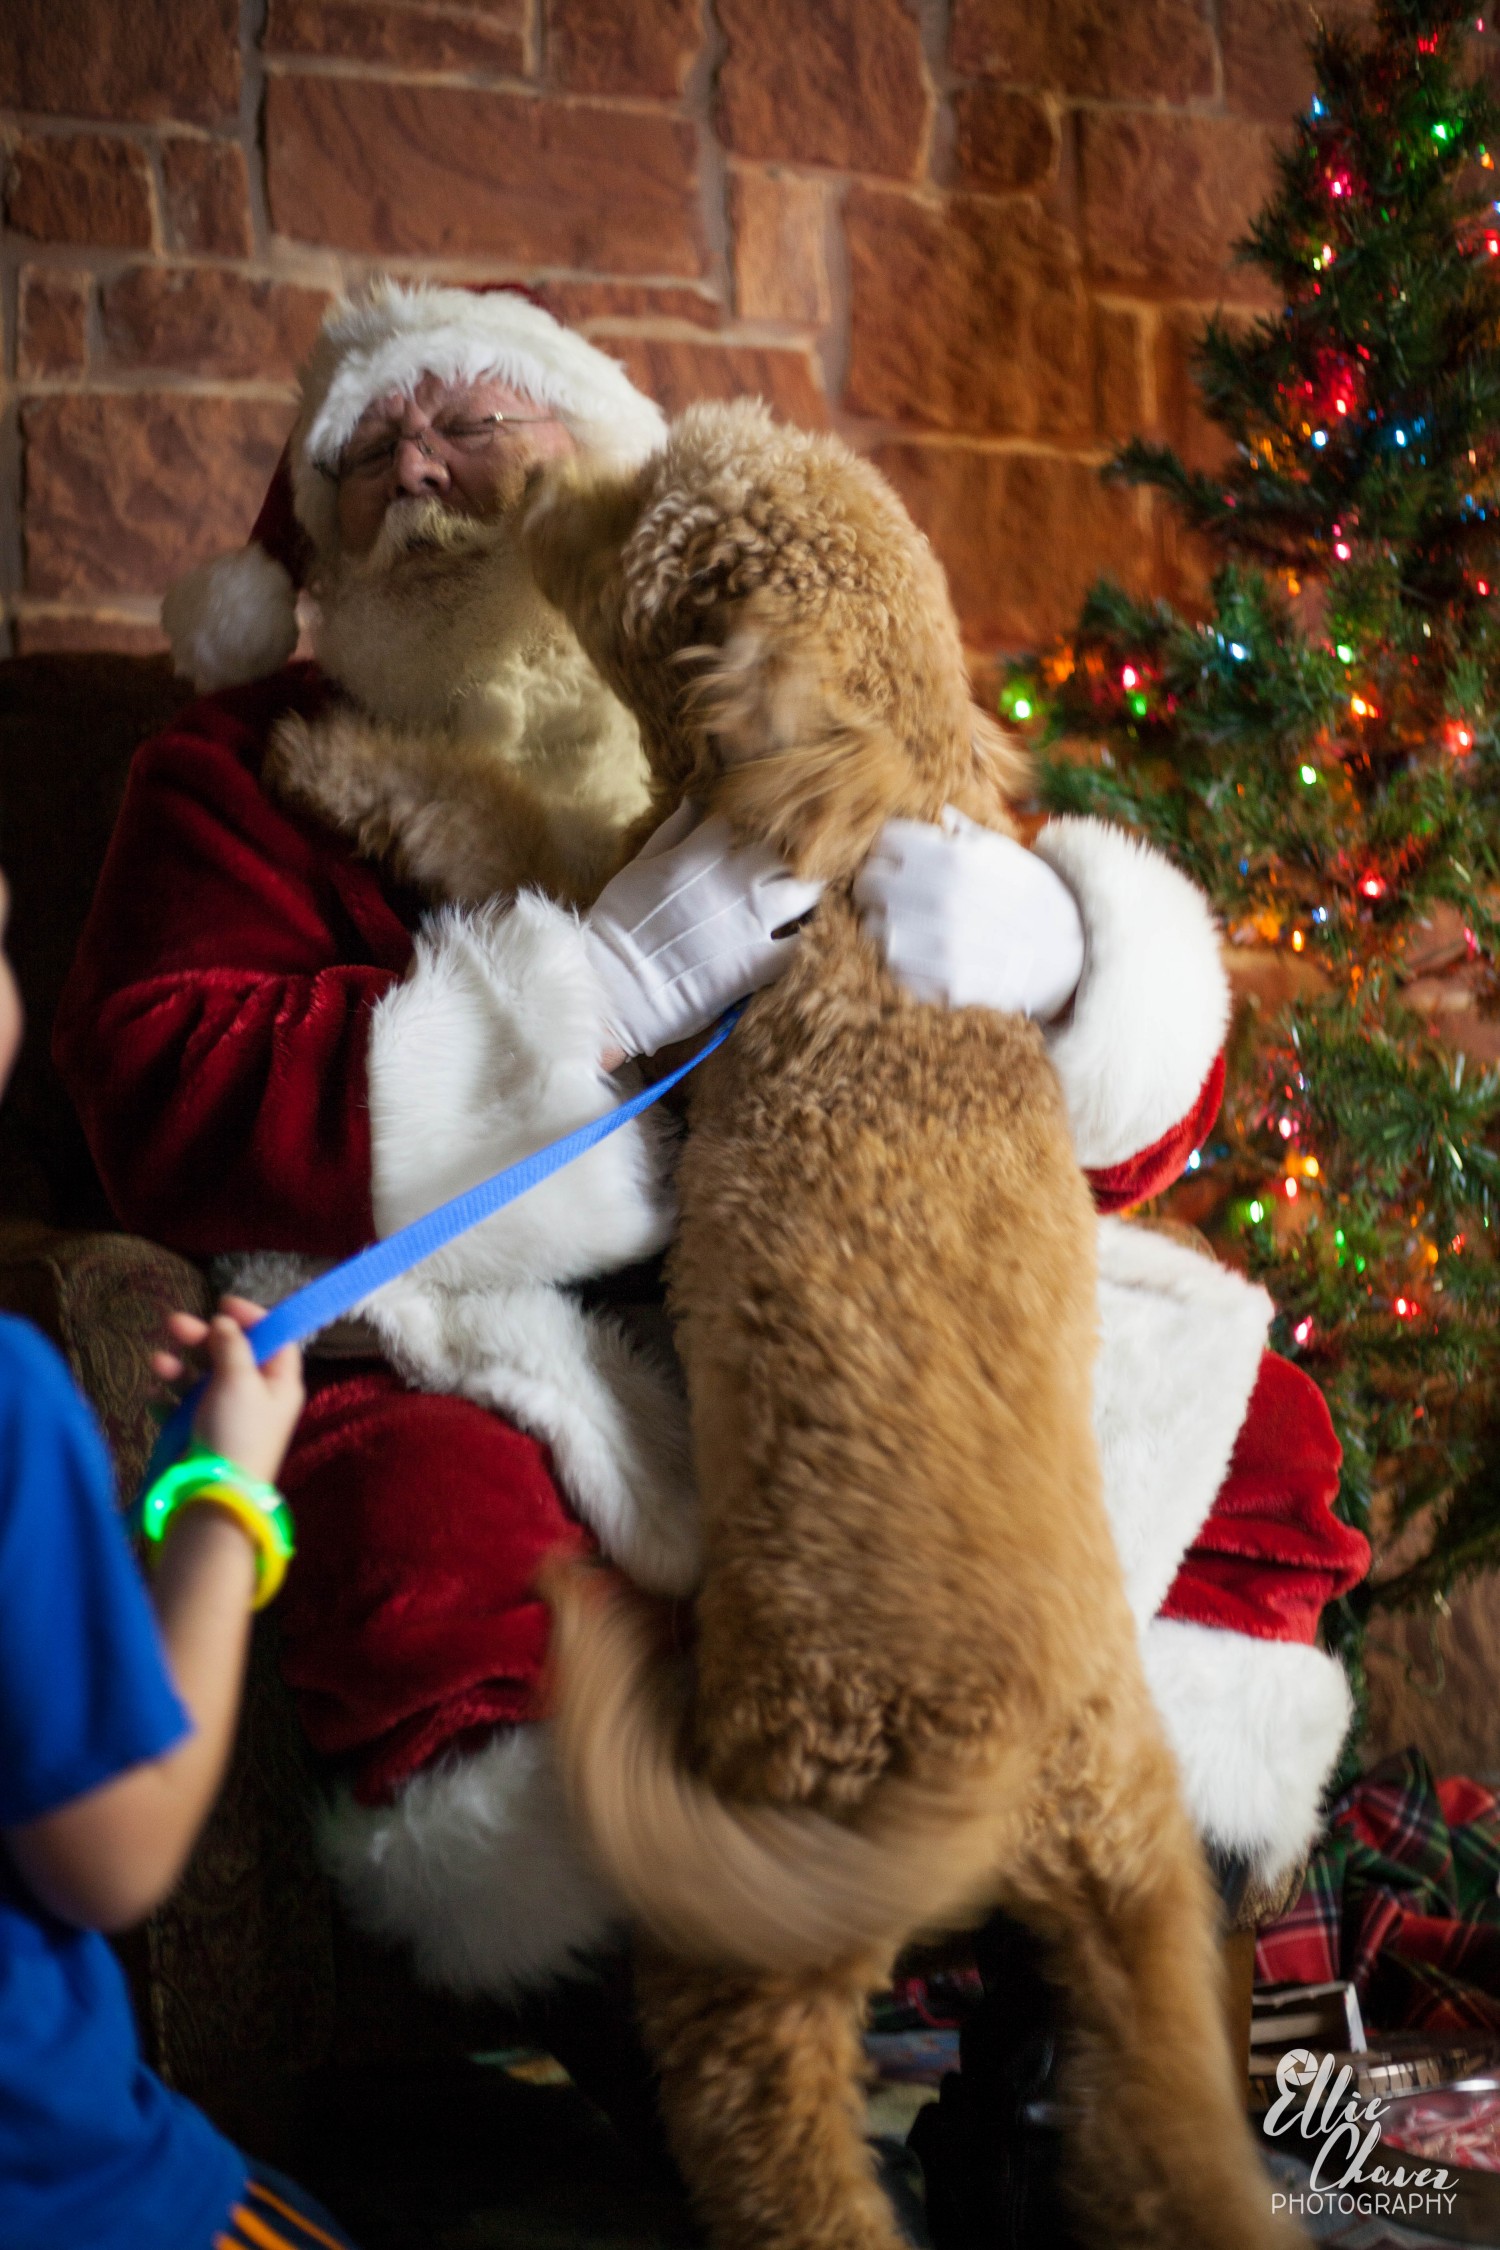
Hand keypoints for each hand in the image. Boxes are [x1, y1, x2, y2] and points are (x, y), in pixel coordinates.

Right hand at [152, 1295, 304, 1487]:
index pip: (275, 1339)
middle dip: (202, 1338)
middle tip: (173, 1323)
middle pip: (232, 1355)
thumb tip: (225, 1322)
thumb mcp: (239, 1379)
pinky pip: (184, 1409)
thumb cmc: (236, 1429)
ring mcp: (229, 1417)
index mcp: (280, 1383)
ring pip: (203, 1380)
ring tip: (158, 1363)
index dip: (252, 1318)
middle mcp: (258, 1398)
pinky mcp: (203, 1435)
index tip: (223, 1303)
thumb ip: (232, 1345)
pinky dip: (169, 1401)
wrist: (214, 1492)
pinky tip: (155, 1399)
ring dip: (179, 1368)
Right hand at [583, 802, 822, 1059]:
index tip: (772, 825)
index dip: (767, 819)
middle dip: (801, 850)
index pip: (755, 815)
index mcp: (703, 851)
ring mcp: (750, 922)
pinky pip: (803, 943)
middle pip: (792, 848)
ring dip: (812, 890)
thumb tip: (697, 799)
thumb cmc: (619, 925)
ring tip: (811, 896)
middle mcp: (734, 880)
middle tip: (805, 859)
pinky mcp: (757, 964)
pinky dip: (811, 938)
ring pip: (808, 890)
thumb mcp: (639, 865)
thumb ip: (674, 830)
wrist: (614, 987)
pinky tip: (811, 937)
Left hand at [854, 808, 1085, 1022]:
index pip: (885, 842)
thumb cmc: (1036, 899)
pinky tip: (921, 955)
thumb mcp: (1007, 854)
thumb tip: (938, 813)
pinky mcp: (938, 982)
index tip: (895, 859)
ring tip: (909, 926)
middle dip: (875, 887)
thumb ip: (965, 834)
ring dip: (884, 925)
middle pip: (868, 884)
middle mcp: (939, 898)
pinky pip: (891, 967)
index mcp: (952, 859)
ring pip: (872, 928)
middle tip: (891, 894)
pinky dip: (899, 961)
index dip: (888, 850)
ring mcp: (936, 943)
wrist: (1069, 958)